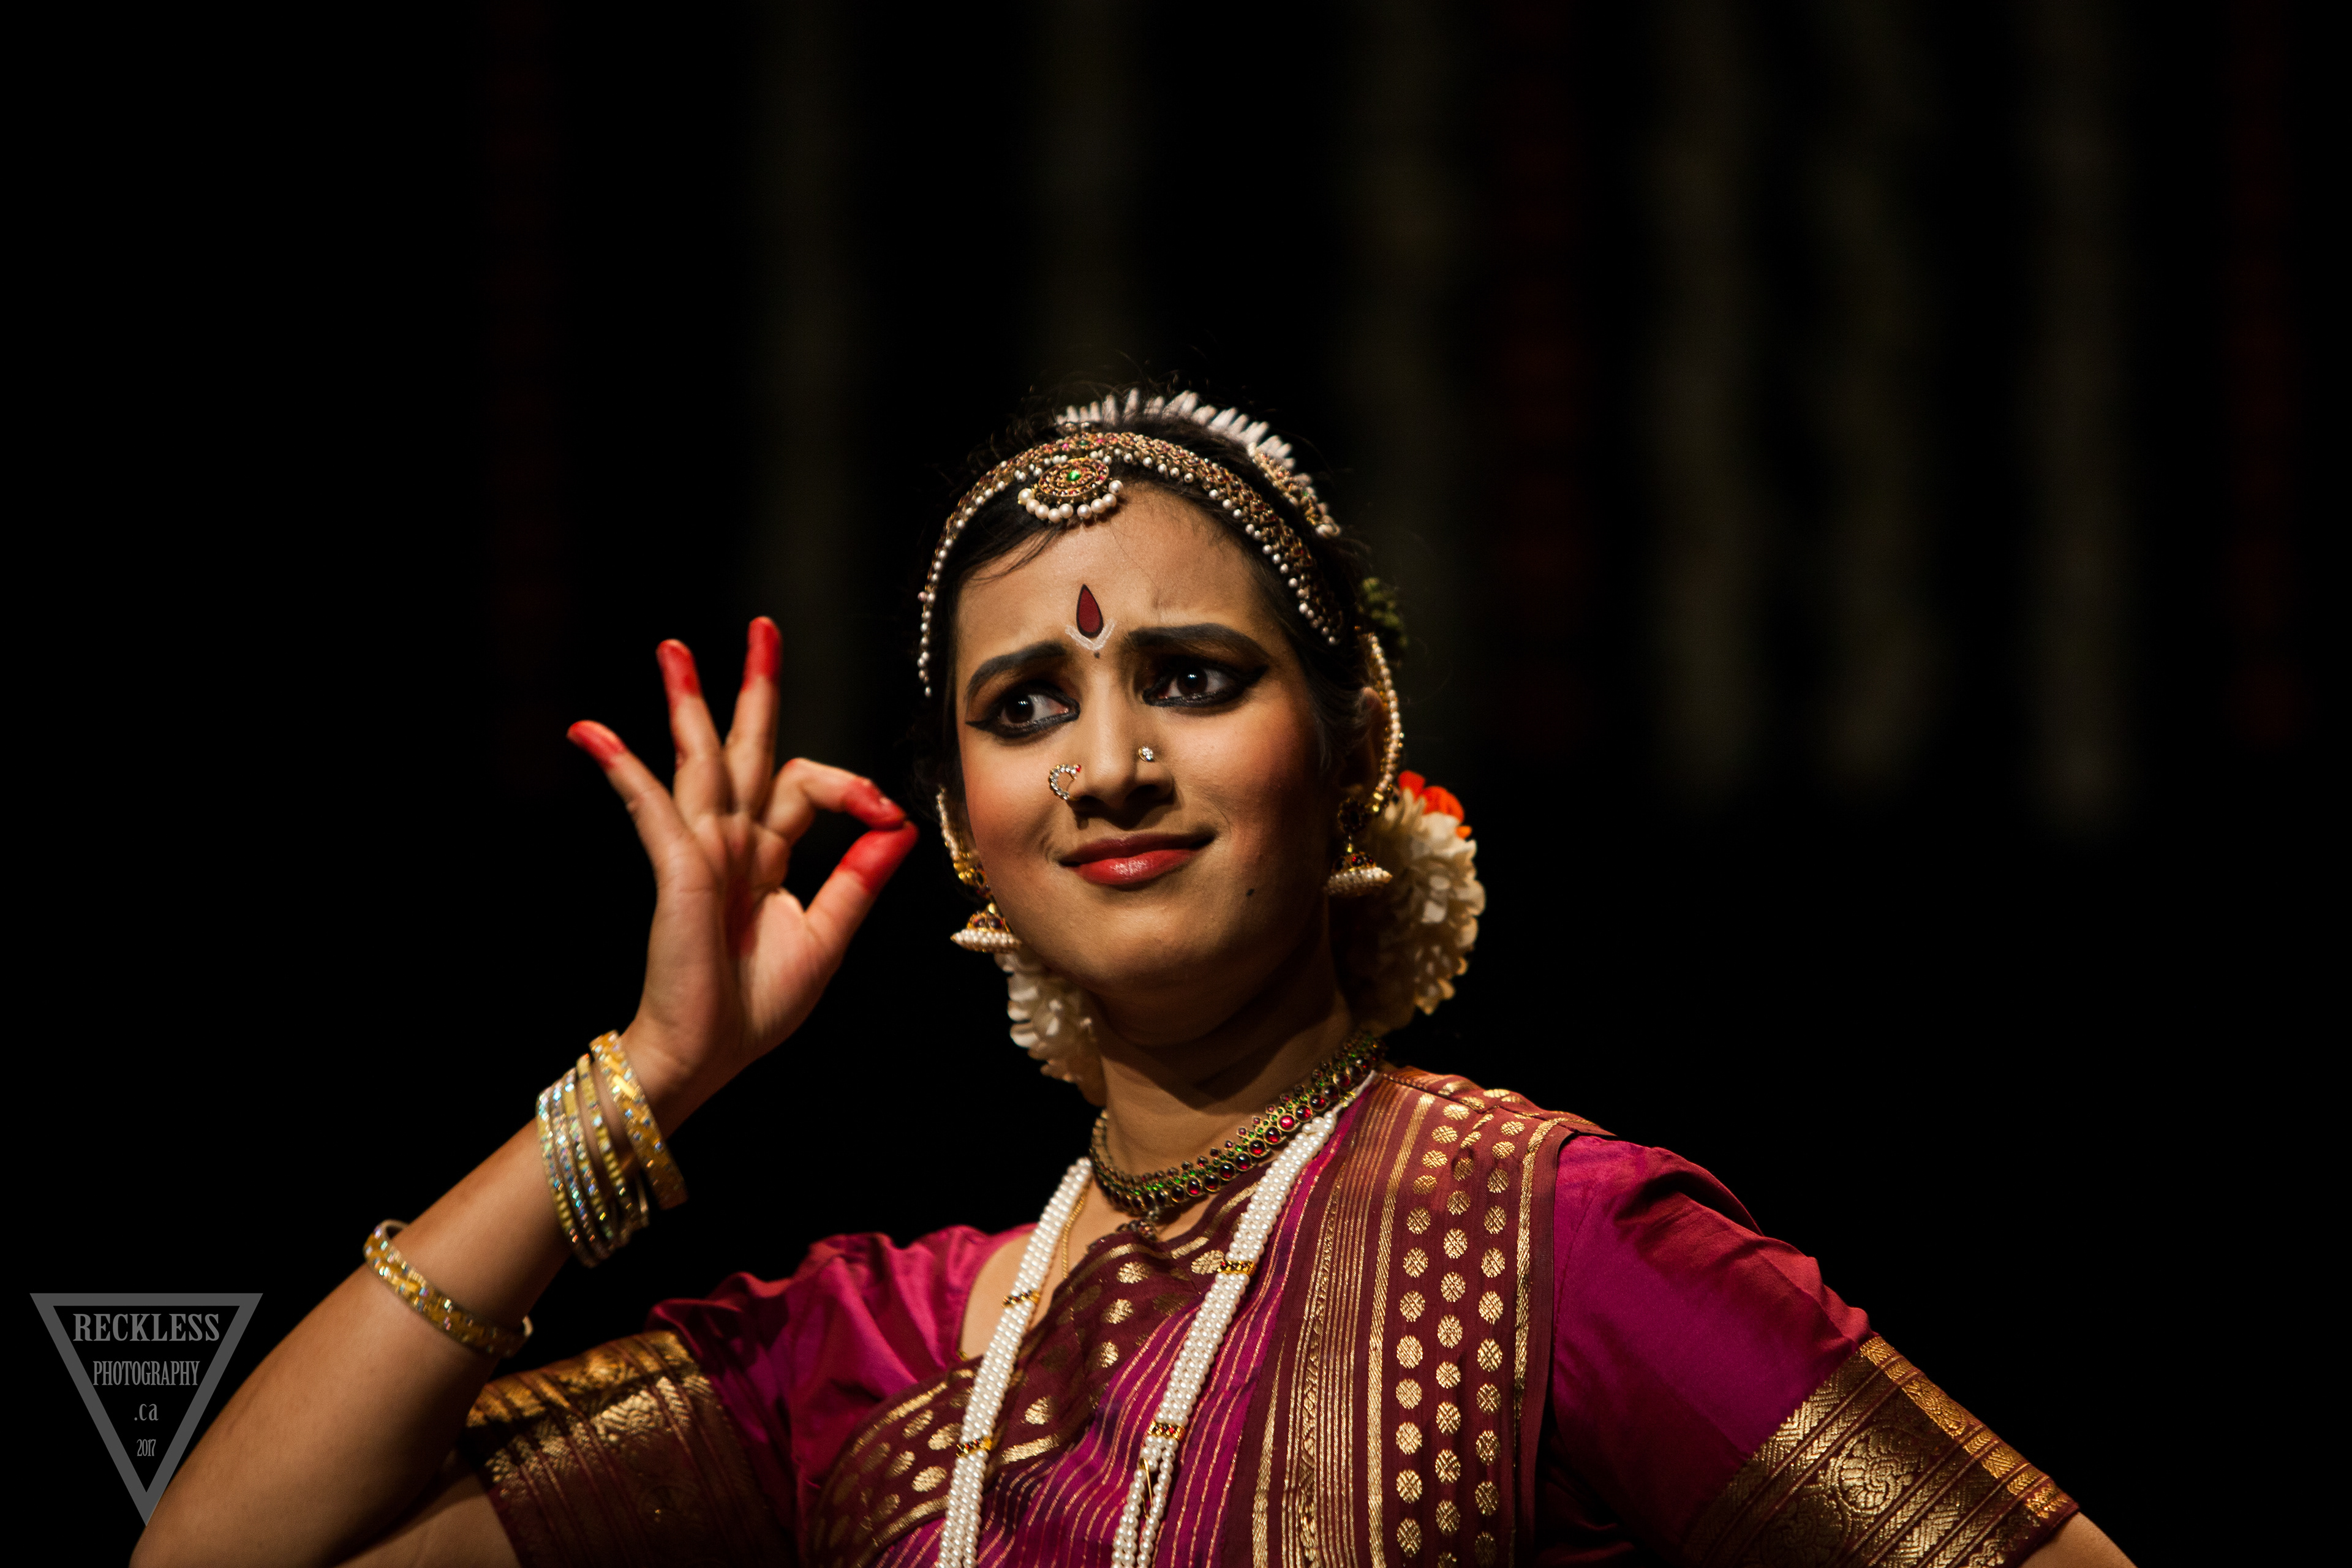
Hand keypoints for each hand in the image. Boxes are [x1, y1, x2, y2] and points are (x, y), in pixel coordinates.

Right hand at [567, 618, 917, 1120]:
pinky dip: (625, 767)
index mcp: (767, 855)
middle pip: (747, 748)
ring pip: (698, 759)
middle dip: (753, 688)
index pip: (808, 788)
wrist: (704, 1055)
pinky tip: (595, 734)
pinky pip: (652, 806)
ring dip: (686, 702)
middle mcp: (733, 842)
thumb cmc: (752, 1008)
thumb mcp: (825, 937)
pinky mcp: (674, 867)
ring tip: (674, 650)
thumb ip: (857, 880)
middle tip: (762, 631)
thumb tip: (897, 828)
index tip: (883, 811)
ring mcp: (700, 850)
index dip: (850, 787)